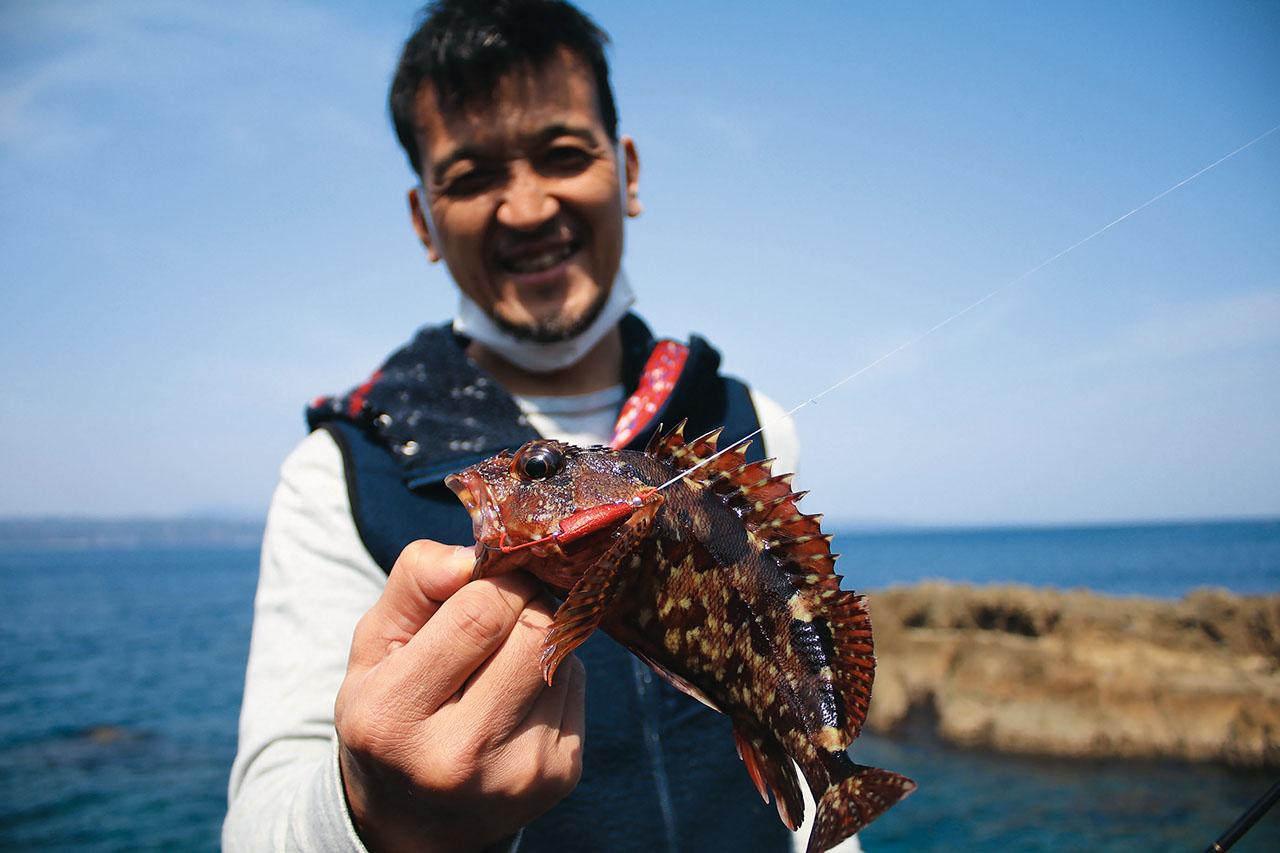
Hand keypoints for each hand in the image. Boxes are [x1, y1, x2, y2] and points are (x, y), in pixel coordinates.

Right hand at [335, 540, 585, 851]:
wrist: (417, 822)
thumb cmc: (391, 712)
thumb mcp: (375, 645)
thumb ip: (415, 582)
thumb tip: (477, 554)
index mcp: (393, 717)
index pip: (481, 612)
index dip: (492, 581)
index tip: (481, 583)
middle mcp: (459, 756)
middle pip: (533, 629)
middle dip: (521, 602)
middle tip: (496, 614)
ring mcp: (518, 772)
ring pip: (561, 652)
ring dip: (537, 638)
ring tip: (497, 666)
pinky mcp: (561, 775)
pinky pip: (577, 684)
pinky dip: (552, 673)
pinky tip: (516, 697)